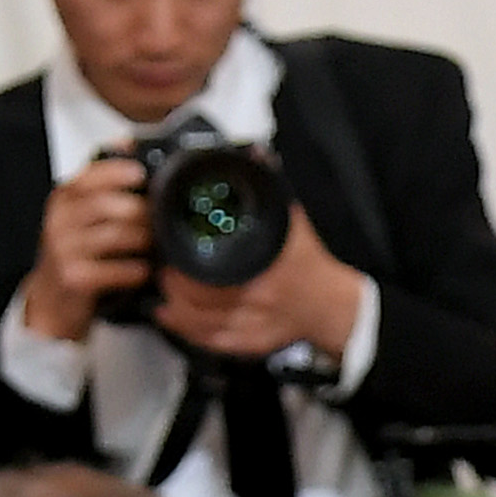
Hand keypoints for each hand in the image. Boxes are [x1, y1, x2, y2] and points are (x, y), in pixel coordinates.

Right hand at [22, 153, 156, 345]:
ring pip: (116, 236)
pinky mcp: (75, 278)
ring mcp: (65, 249)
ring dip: (144, 240)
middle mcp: (61, 220)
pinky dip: (136, 270)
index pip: (91, 175)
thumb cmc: (74, 254)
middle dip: (141, 211)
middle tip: (159, 219)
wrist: (51, 300)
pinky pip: (116, 270)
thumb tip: (130, 145)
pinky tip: (143, 271)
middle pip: (108, 205)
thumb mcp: (80, 214)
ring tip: (155, 245)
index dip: (119, 171)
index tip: (142, 172)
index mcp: (64, 198)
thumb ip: (102, 187)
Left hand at [152, 204, 371, 368]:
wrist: (333, 305)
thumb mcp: (294, 220)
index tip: (168, 247)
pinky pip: (213, 341)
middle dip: (174, 282)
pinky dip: (187, 331)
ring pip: (202, 321)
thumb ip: (270, 189)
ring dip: (176, 307)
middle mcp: (259, 295)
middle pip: (201, 295)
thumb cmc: (312, 264)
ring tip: (162, 291)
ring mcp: (256, 323)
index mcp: (266, 264)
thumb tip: (253, 155)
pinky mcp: (254, 341)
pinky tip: (170, 317)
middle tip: (161, 268)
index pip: (215, 265)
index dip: (184, 260)